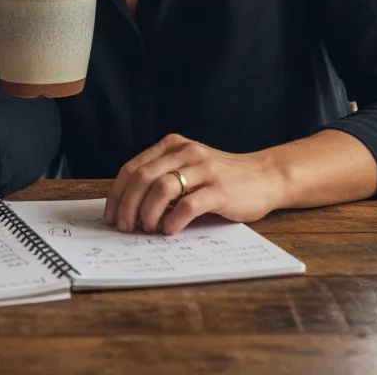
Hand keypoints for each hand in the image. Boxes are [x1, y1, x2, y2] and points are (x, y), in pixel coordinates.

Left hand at [104, 133, 285, 235]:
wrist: (264, 176)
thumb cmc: (221, 178)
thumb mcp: (188, 168)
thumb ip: (163, 178)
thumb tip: (130, 209)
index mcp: (172, 145)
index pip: (133, 168)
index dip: (118, 193)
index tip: (111, 215)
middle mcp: (185, 152)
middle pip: (142, 177)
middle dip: (128, 205)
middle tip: (125, 227)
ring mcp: (203, 169)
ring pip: (161, 188)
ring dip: (147, 212)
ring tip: (145, 229)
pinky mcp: (220, 189)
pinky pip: (188, 204)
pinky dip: (173, 219)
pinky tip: (169, 230)